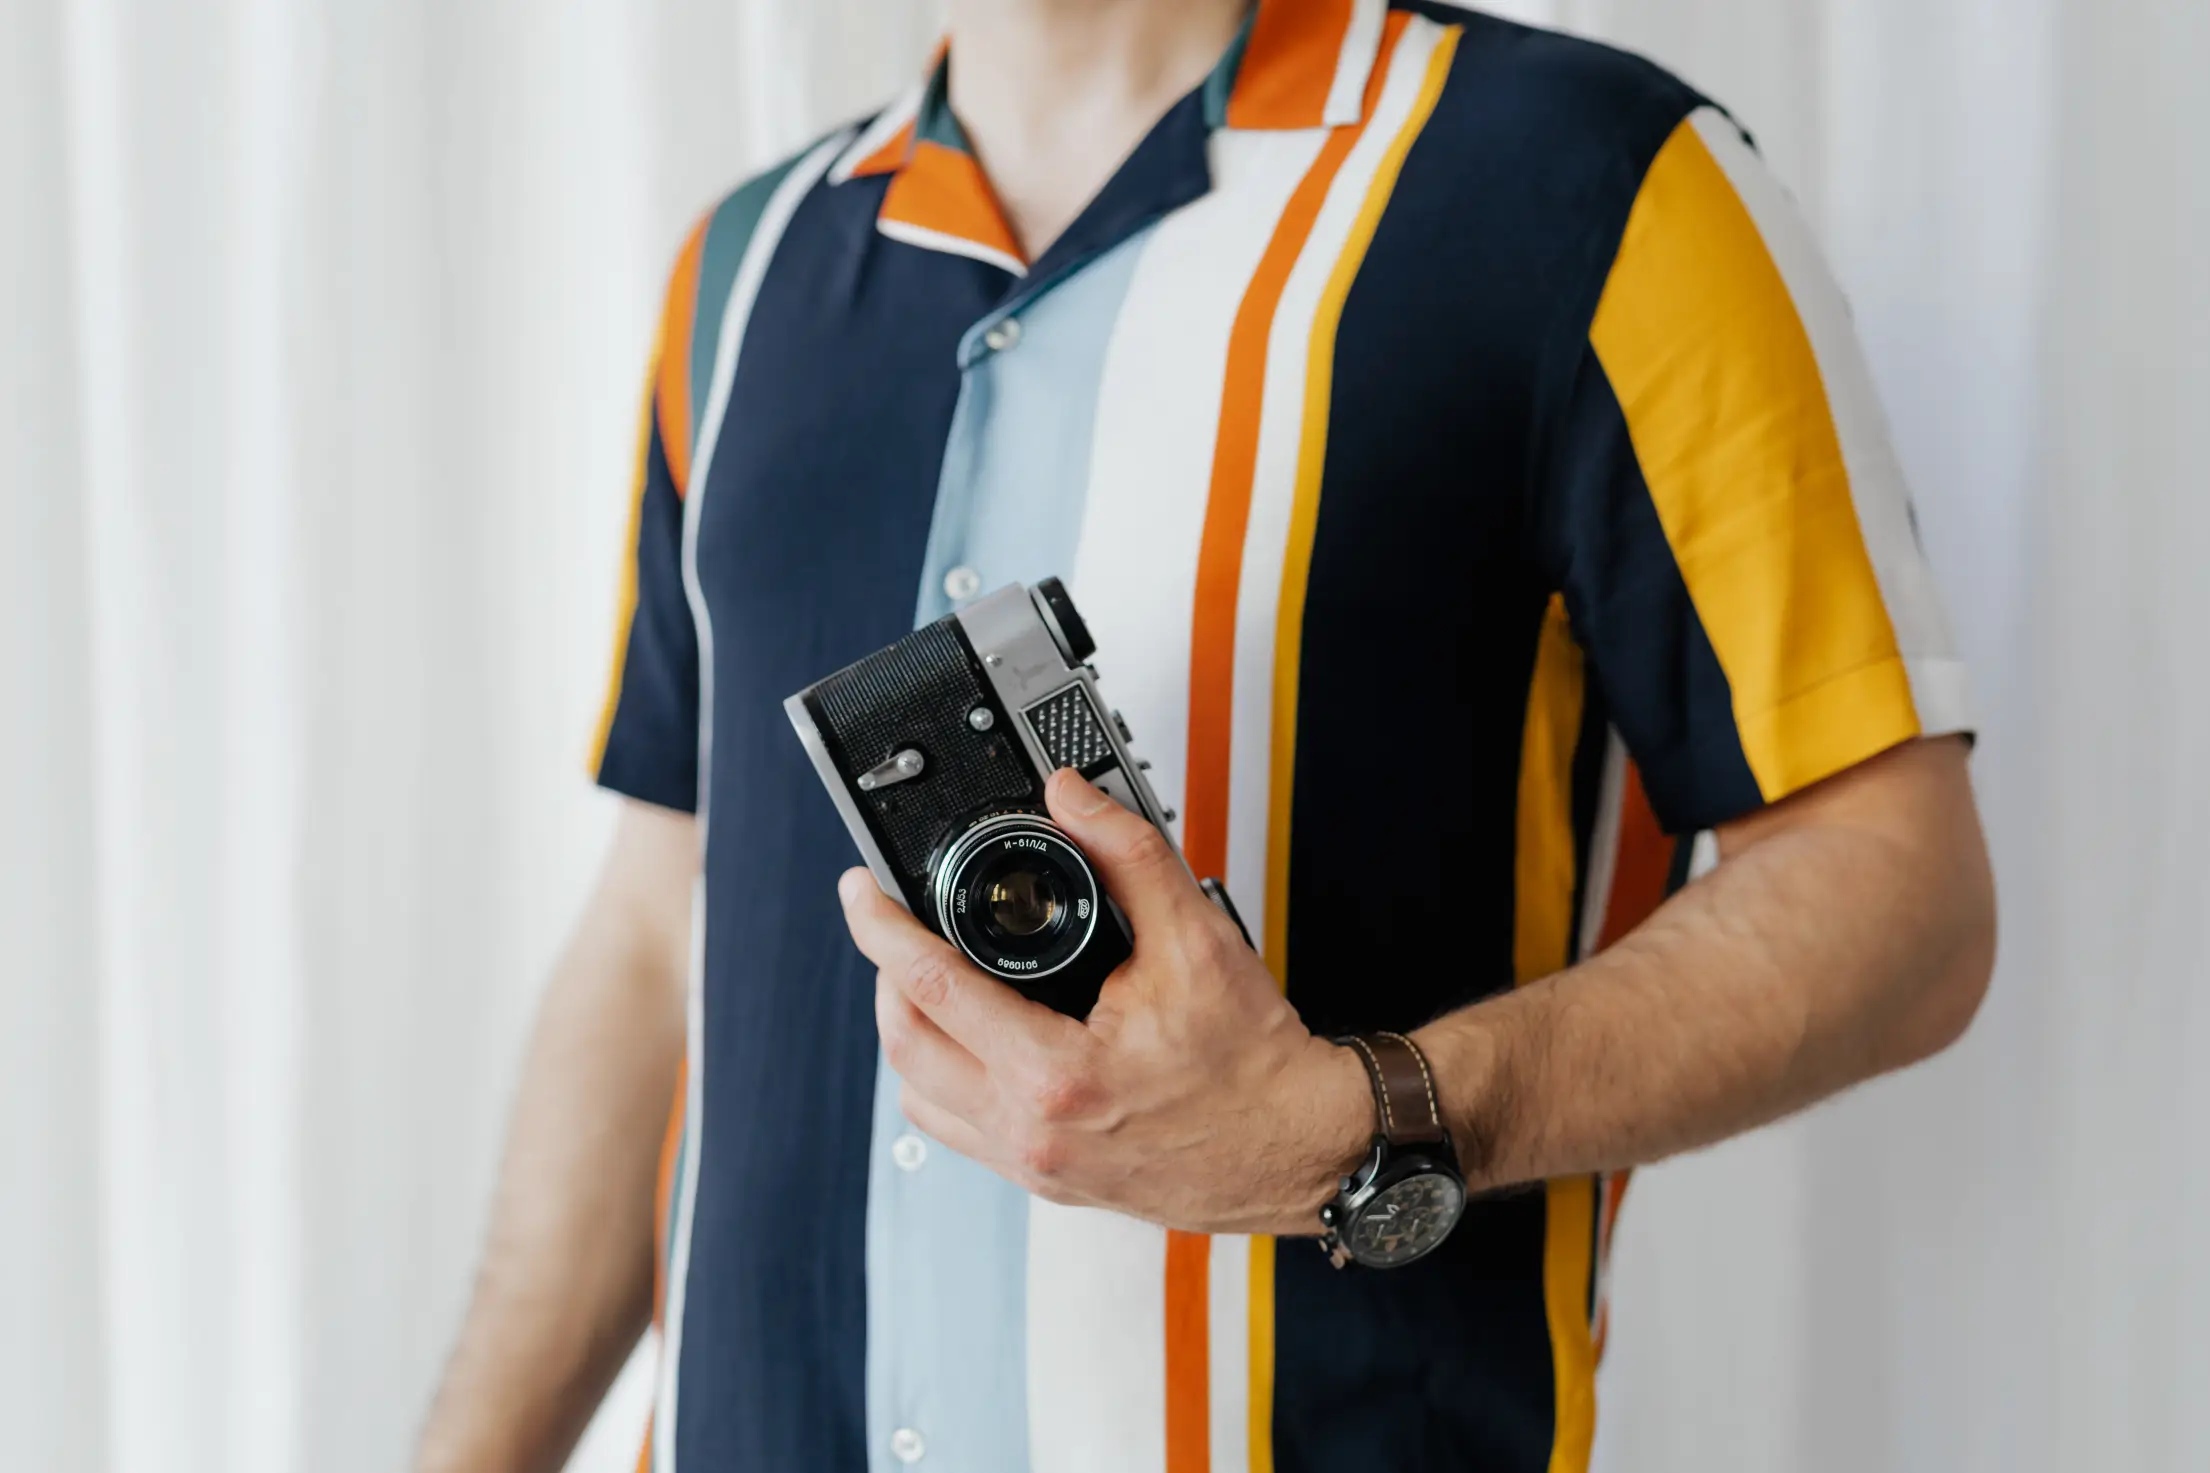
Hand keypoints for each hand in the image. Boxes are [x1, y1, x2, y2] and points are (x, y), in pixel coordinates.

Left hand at [838, 768, 1373, 1234]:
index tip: (860, 891)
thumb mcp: (1197, 936)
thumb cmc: (1255, 1061)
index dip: (881, 928)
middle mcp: (1032, 1131)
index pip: (933, 987)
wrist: (1297, 1146)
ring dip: (910, 1032)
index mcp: (1058, 1075)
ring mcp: (1034, 1165)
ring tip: (931, 977)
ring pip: (920, 1097)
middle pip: (905, 1045)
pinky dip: (943, 1079)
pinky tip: (971, 1040)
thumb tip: (1072, 797)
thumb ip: (1125, 853)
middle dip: (887, 974)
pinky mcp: (1046, 1182)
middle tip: (896, 925)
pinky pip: (957, 1131)